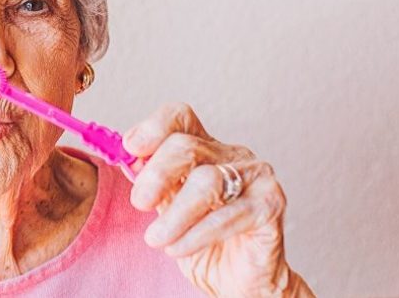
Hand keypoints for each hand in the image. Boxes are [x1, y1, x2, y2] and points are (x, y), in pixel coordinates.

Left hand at [123, 102, 313, 296]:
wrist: (237, 280)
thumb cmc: (203, 242)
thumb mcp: (168, 207)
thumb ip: (152, 182)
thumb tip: (128, 161)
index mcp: (206, 149)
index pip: (180, 117)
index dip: (153, 127)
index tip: (131, 150)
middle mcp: (233, 156)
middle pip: (187, 146)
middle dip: (156, 175)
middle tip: (140, 203)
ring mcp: (256, 178)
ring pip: (207, 180)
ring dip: (174, 214)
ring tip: (156, 238)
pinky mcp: (270, 206)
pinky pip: (228, 215)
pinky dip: (196, 234)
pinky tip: (178, 248)